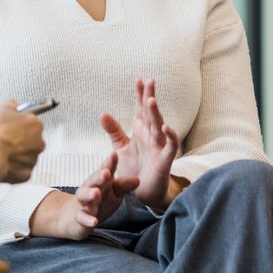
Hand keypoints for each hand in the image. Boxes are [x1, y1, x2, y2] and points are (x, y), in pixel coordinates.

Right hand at [0, 99, 44, 183]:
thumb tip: (13, 106)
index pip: (30, 121)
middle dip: (19, 140)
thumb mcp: (0, 108)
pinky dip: (12, 167)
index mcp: (35, 124)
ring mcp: (32, 160)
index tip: (10, 125)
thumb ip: (11, 105)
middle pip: (30, 139)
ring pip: (25, 155)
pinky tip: (2, 161)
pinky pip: (20, 170)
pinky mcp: (25, 174)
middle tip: (3, 138)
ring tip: (0, 150)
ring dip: (16, 154)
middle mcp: (39, 142)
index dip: (18, 123)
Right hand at [29, 152, 138, 239]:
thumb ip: (123, 186)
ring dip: (89, 194)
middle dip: (99, 176)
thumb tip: (138, 180)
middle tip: (106, 172)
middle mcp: (90, 188)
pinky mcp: (79, 217)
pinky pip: (82, 218)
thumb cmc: (99, 201)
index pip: (106, 169)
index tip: (114, 154)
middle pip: (93, 180)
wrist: (75, 218)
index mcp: (100, 181)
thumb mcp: (113, 193)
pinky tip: (94, 222)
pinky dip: (87, 220)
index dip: (110, 162)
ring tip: (96, 192)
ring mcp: (83, 202)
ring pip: (84, 196)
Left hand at [99, 78, 180, 209]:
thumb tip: (102, 113)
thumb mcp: (120, 148)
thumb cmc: (135, 168)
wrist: (142, 193)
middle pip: (151, 113)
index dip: (139, 95)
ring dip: (156, 113)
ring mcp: (159, 146)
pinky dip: (170, 136)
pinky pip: (170, 146)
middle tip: (150, 81)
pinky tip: (165, 127)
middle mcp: (151, 135)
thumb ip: (113, 130)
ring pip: (159, 126)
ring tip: (151, 99)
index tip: (138, 79)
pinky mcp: (165, 159)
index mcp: (140, 131)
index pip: (140, 109)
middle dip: (150, 97)